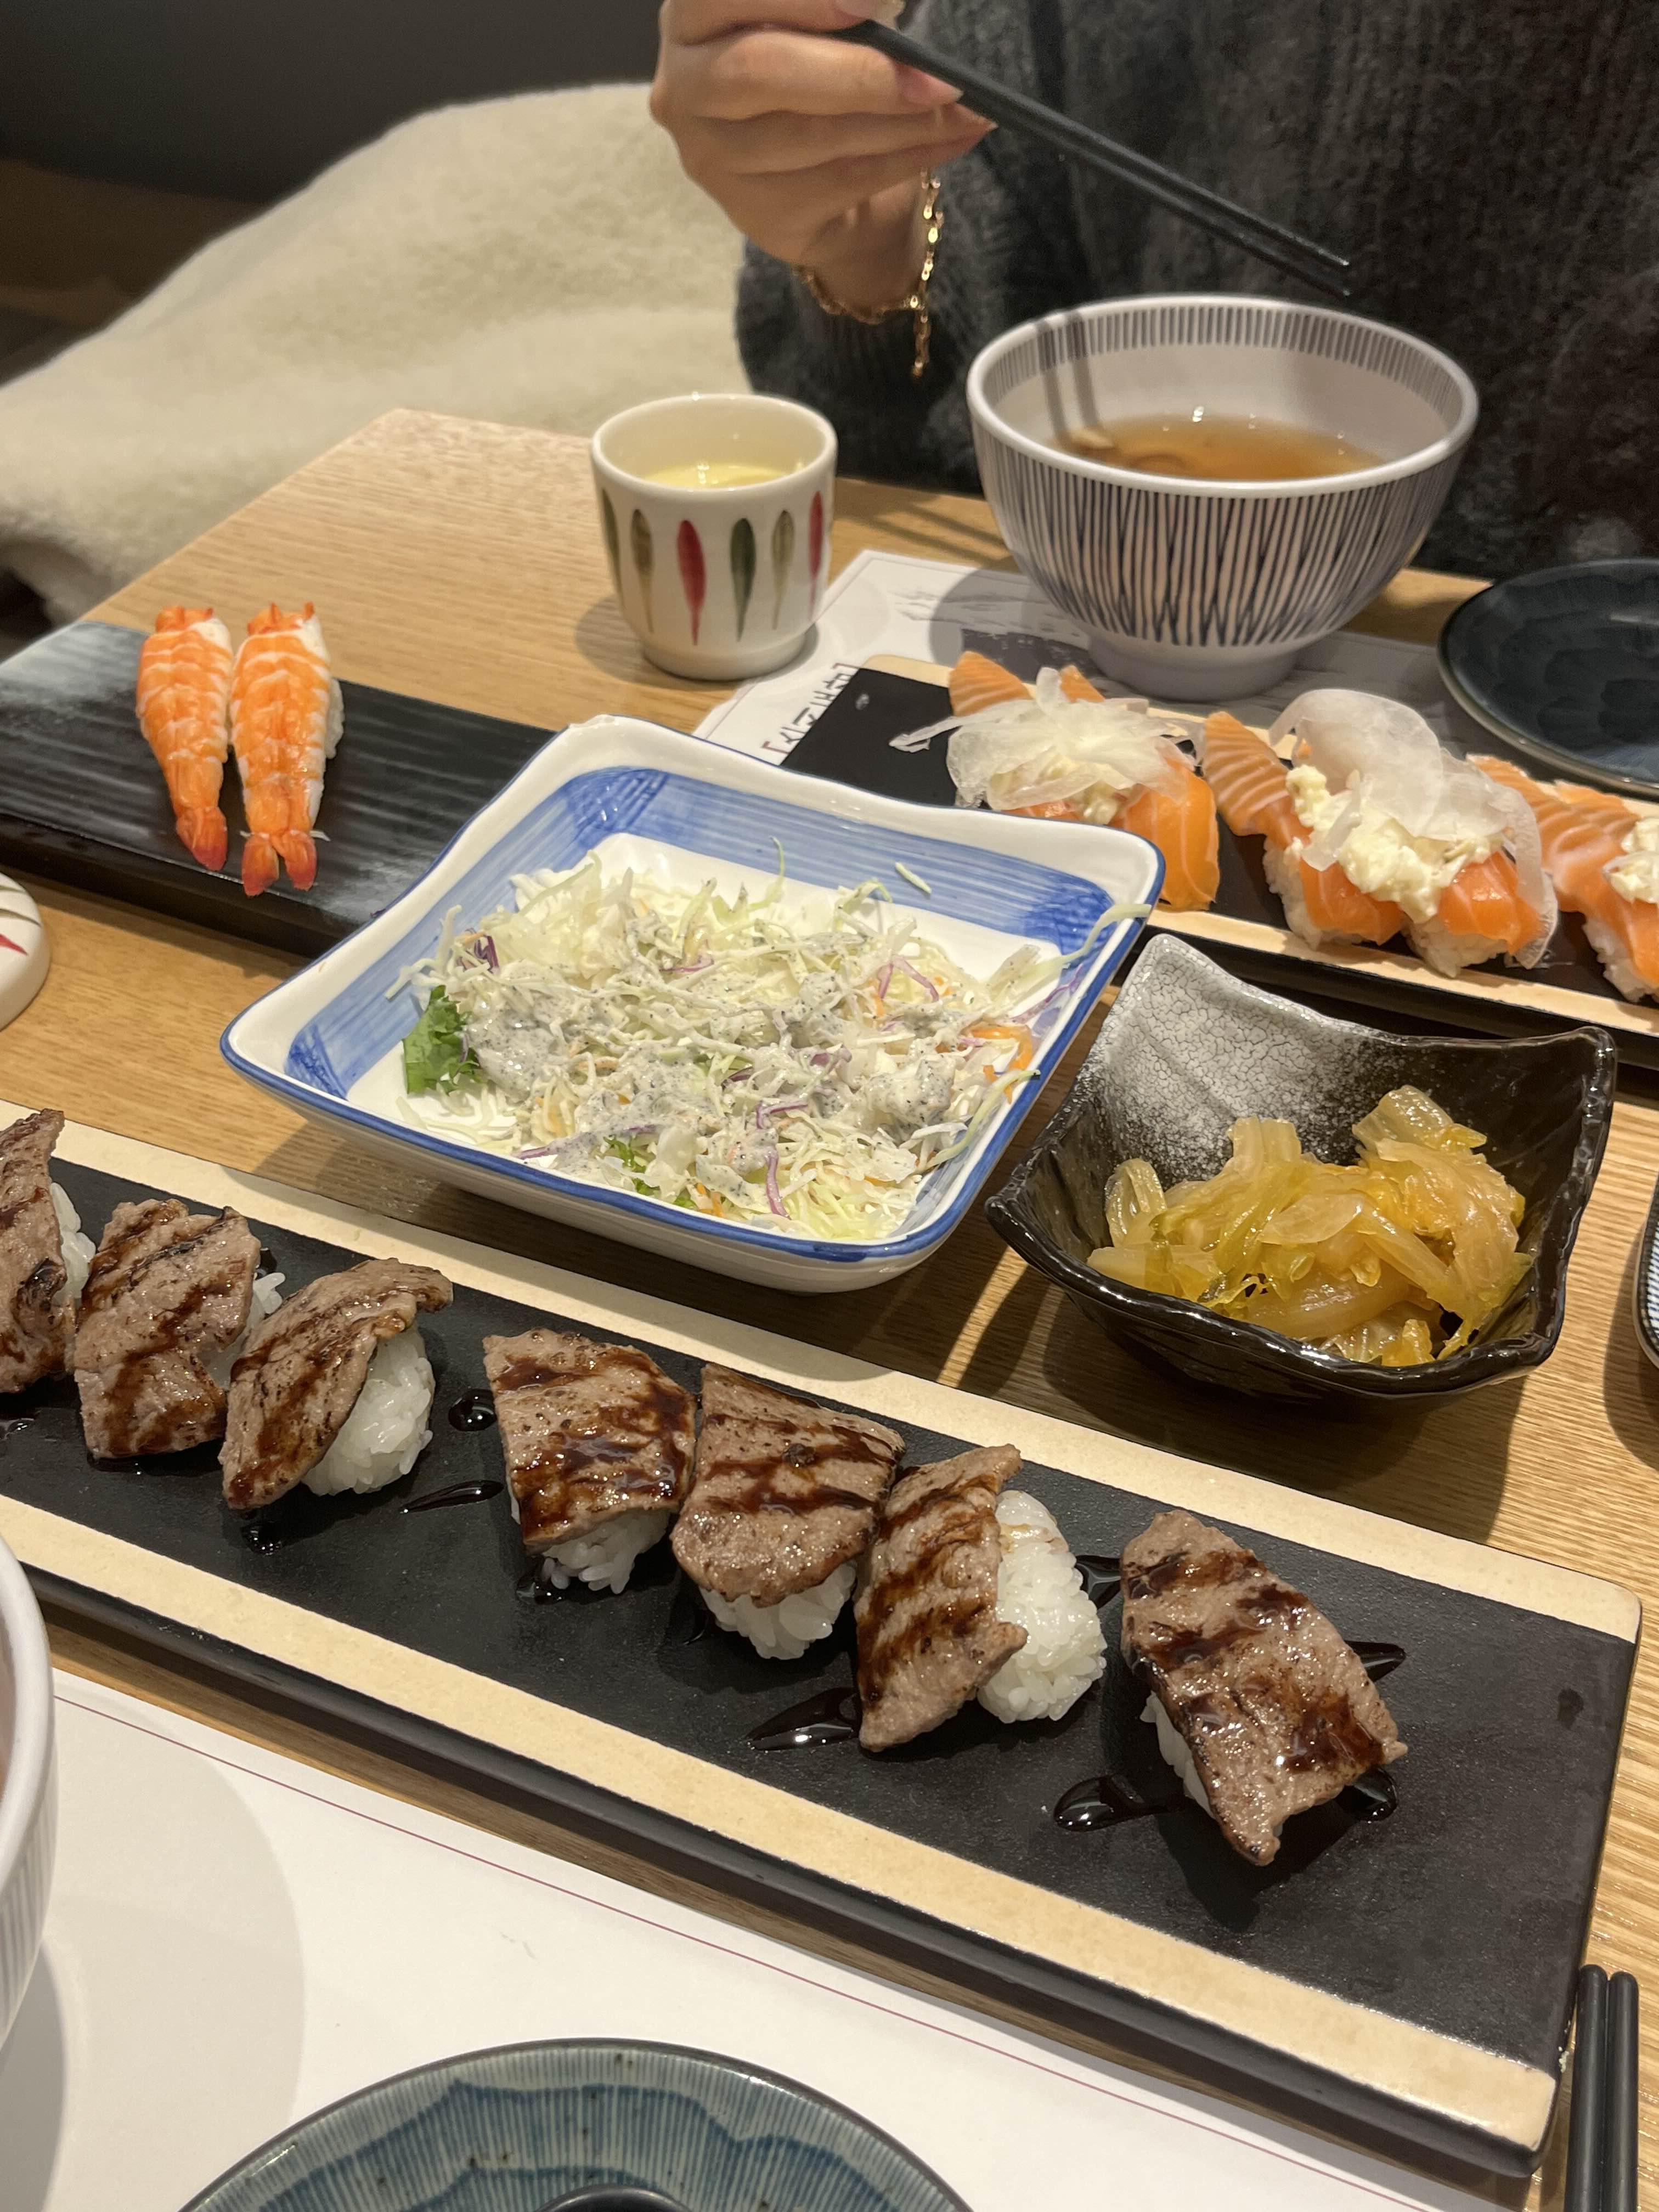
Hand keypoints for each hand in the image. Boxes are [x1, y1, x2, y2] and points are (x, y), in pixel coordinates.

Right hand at [651, 0, 990, 310]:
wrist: (819, 175)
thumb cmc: (816, 71)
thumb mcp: (819, 22)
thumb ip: (839, 9)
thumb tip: (892, 7)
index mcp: (693, 14)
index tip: (870, 1)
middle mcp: (683, 86)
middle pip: (759, 71)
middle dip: (857, 72)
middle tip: (934, 75)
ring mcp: (710, 158)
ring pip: (810, 136)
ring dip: (898, 120)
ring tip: (961, 103)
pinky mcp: (754, 214)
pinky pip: (841, 181)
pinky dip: (908, 156)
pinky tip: (954, 135)